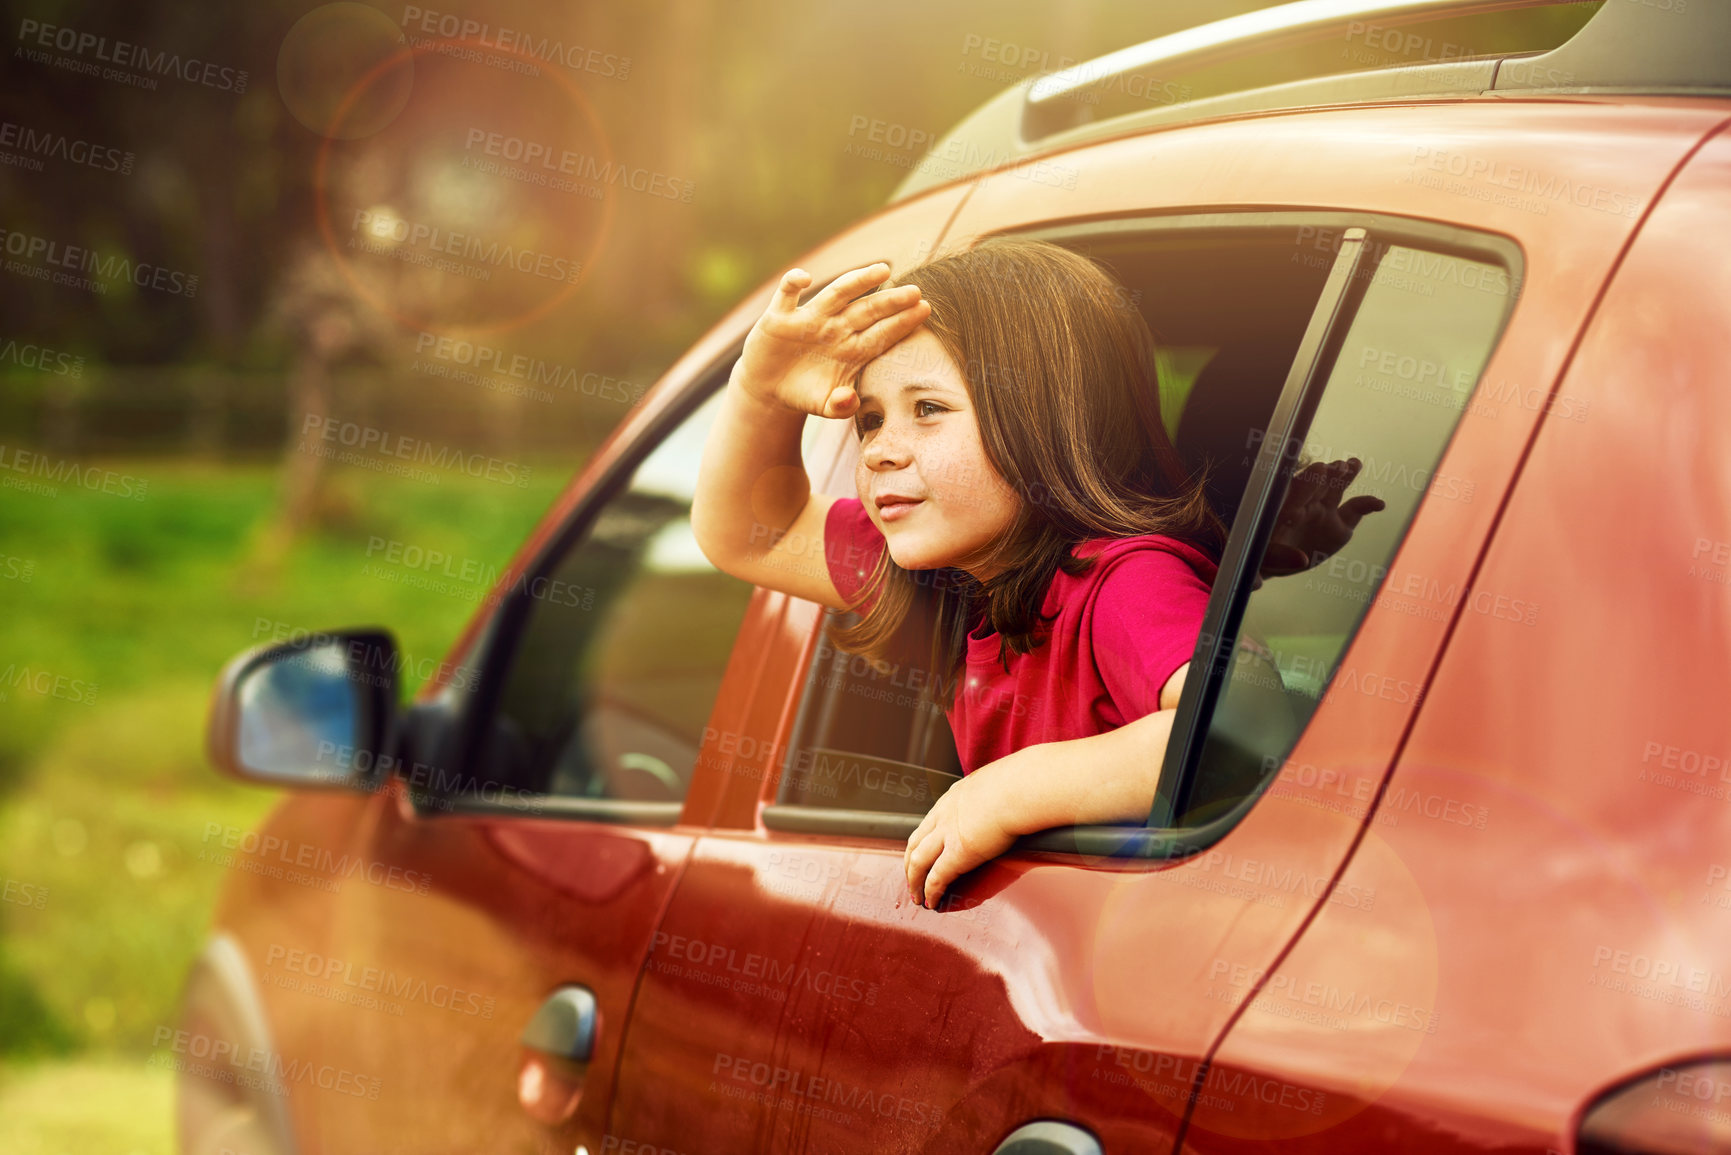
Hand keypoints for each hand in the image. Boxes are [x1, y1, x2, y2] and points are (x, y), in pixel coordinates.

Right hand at [734, 262, 929, 418]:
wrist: (770, 388)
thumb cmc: (805, 393)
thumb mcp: (824, 405)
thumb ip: (840, 407)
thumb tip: (849, 400)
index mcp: (852, 348)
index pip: (882, 333)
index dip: (902, 322)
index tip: (924, 309)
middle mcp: (835, 328)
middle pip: (867, 310)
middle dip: (890, 301)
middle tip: (914, 291)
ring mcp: (810, 319)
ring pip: (837, 293)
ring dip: (858, 281)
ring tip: (882, 269)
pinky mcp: (780, 316)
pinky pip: (787, 294)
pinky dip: (793, 282)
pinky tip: (805, 278)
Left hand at [905, 756, 1023, 909]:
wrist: (1021, 789)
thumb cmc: (1020, 784)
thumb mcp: (998, 782)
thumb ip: (995, 792)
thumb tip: (1011, 796)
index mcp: (954, 797)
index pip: (930, 821)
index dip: (923, 839)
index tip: (923, 851)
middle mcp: (944, 814)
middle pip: (915, 842)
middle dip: (910, 862)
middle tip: (912, 877)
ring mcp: (947, 834)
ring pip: (917, 861)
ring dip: (914, 881)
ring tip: (916, 895)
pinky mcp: (957, 854)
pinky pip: (936, 878)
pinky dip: (930, 892)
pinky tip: (931, 902)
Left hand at [1259, 456, 1385, 578]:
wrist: (1278, 559)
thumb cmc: (1265, 554)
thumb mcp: (1268, 557)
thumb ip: (1282, 556)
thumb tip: (1301, 560)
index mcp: (1285, 507)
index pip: (1296, 490)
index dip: (1308, 480)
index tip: (1319, 468)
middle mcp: (1306, 504)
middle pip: (1318, 483)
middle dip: (1327, 474)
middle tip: (1338, 465)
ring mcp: (1325, 511)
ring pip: (1336, 489)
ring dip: (1345, 476)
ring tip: (1354, 464)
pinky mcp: (1341, 526)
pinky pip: (1356, 510)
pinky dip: (1368, 504)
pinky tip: (1379, 504)